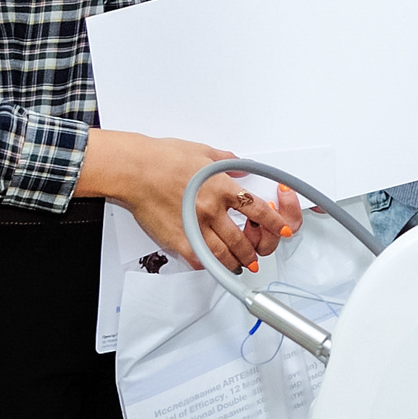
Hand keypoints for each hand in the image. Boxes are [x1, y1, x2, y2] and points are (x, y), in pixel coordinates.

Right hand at [78, 129, 300, 272]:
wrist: (135, 170)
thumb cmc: (163, 158)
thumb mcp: (203, 151)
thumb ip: (228, 161)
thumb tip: (242, 168)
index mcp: (222, 187)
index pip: (258, 210)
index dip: (274, 222)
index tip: (282, 229)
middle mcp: (212, 209)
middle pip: (242, 238)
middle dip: (254, 251)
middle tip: (257, 256)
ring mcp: (195, 225)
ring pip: (223, 252)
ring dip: (235, 262)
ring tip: (241, 266)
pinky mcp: (176, 237)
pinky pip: (197, 257)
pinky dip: (208, 264)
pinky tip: (213, 265)